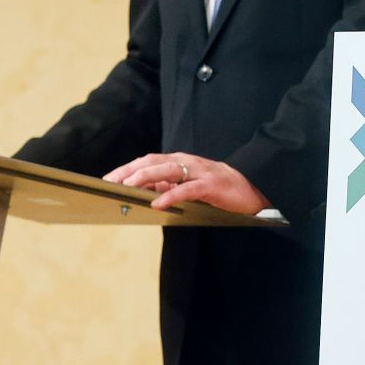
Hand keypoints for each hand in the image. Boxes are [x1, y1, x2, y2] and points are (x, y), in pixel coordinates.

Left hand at [105, 151, 272, 214]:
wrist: (255, 189)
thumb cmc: (220, 190)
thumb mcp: (190, 186)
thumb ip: (170, 187)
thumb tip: (144, 193)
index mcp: (182, 162)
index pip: (149, 161)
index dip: (128, 168)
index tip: (109, 178)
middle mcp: (188, 162)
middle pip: (153, 162)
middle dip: (130, 171)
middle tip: (111, 182)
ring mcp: (200, 172)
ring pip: (168, 170)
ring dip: (145, 178)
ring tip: (127, 187)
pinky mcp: (212, 185)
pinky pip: (188, 189)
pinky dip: (171, 195)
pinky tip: (157, 203)